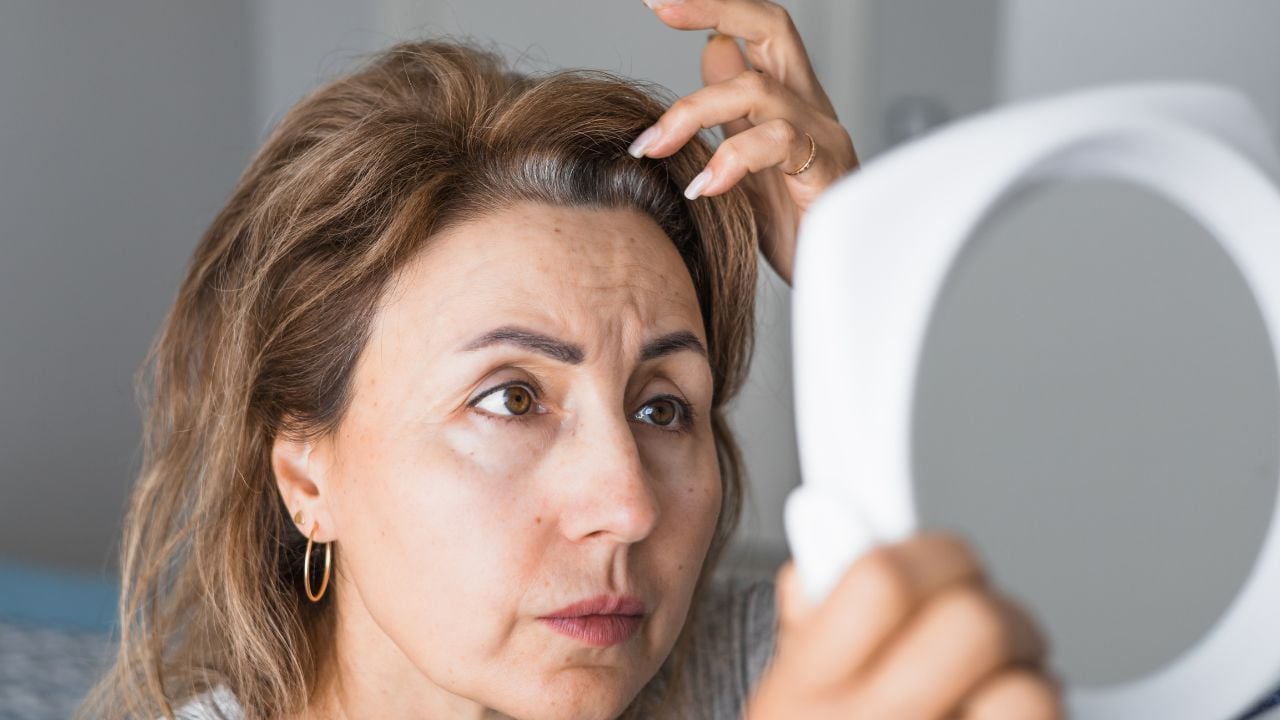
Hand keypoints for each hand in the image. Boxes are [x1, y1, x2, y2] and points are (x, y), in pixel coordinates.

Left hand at [634, 0, 860, 284]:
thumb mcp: (748, 161)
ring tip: (654, 147)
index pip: (757, 30)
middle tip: (658, 4)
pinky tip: (704, 186)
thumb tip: (711, 50)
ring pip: (757, 90)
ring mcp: (821, 137)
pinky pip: (778, 145)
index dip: (713, 7)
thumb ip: (731, 110)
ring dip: (693, 111)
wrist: (840, 283)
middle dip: (714, 6)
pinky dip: (732, 159)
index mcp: (788, 99)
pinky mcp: (825, 174)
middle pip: (773, 26)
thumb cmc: (796, 229)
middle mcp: (808, 107)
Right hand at [746, 532, 1063, 718]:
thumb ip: (813, 612)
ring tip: (996, 697)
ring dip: (1028, 683)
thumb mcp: (791, 694)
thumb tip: (830, 523)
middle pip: (975, 622)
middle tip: (985, 630)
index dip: (932, 552)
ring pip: (1032, 689)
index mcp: (805, 690)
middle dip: (995, 612)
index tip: (943, 560)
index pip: (880, 577)